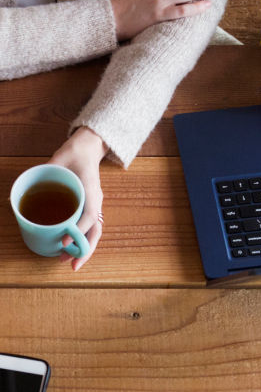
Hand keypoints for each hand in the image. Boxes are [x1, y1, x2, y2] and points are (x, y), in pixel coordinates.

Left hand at [48, 127, 107, 270]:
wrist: (88, 147)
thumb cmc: (75, 154)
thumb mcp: (58, 161)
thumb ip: (41, 175)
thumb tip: (14, 197)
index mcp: (91, 191)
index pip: (89, 215)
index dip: (76, 230)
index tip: (62, 241)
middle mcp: (95, 201)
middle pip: (95, 230)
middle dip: (84, 249)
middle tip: (68, 263)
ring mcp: (94, 204)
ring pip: (94, 231)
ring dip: (83, 248)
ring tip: (68, 261)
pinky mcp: (89, 206)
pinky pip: (88, 226)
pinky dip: (81, 239)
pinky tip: (69, 247)